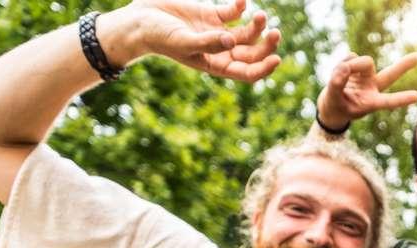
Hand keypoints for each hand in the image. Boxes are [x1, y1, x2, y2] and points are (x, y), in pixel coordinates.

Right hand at [112, 0, 280, 82]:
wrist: (140, 20)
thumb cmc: (159, 37)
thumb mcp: (183, 42)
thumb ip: (208, 42)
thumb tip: (231, 42)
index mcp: (216, 65)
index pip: (247, 72)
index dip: (264, 68)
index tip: (277, 59)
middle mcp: (221, 51)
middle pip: (252, 53)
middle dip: (266, 45)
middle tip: (275, 33)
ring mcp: (218, 32)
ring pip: (247, 33)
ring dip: (257, 25)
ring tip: (260, 16)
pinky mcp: (212, 14)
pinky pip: (233, 12)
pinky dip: (241, 7)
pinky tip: (242, 1)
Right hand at [316, 52, 416, 130]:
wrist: (330, 105)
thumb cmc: (335, 108)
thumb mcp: (332, 100)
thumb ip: (337, 84)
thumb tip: (344, 67)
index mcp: (371, 102)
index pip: (388, 101)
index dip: (401, 99)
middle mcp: (373, 87)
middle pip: (391, 74)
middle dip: (404, 65)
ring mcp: (367, 76)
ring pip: (365, 61)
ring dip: (351, 65)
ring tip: (338, 75)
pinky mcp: (358, 66)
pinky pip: (351, 56)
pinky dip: (342, 62)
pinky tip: (338, 72)